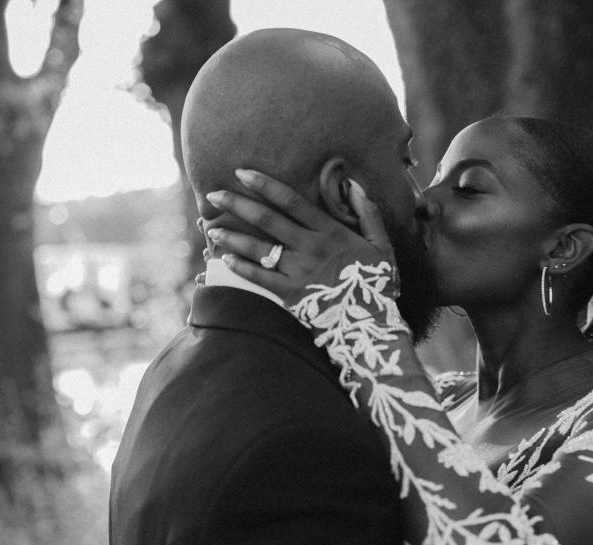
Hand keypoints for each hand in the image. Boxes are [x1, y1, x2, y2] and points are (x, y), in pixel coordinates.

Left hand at [204, 169, 395, 304]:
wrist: (371, 323)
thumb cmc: (376, 282)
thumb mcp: (381, 245)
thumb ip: (369, 213)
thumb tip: (353, 184)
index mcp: (331, 232)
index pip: (292, 201)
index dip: (265, 185)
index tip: (243, 173)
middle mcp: (311, 248)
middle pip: (267, 219)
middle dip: (238, 204)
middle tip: (214, 195)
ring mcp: (299, 271)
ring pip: (259, 248)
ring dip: (232, 237)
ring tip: (212, 228)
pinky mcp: (291, 294)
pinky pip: (260, 277)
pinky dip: (241, 267)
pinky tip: (225, 258)